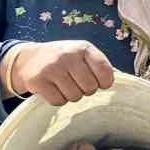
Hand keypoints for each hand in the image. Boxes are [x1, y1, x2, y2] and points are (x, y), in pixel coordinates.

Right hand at [0, 40, 114, 105]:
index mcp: (84, 48)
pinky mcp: (38, 80)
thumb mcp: (82, 54)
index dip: (104, 83)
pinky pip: (58, 102)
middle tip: (76, 82)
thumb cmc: (63, 59)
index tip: (98, 82)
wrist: (28, 59)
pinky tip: (53, 89)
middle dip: (85, 90)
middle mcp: (68, 56)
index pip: (105, 72)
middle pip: (90, 88)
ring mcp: (52, 68)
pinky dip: (58, 100)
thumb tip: (121, 82)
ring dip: (71, 95)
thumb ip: (99, 65)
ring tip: (63, 84)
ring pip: (74, 97)